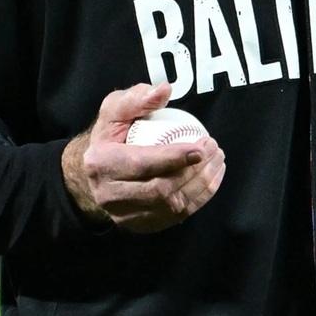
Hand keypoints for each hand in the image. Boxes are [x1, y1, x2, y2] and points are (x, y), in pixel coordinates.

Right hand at [61, 83, 225, 232]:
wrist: (97, 171)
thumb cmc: (111, 134)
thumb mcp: (116, 109)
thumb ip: (138, 98)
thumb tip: (164, 90)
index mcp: (101, 164)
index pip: (142, 164)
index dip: (174, 158)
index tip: (201, 147)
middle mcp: (109, 195)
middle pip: (160, 190)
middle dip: (194, 171)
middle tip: (215, 149)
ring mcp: (124, 216)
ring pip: (172, 206)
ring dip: (203, 184)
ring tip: (219, 160)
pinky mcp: (141, 225)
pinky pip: (177, 216)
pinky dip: (200, 198)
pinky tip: (213, 177)